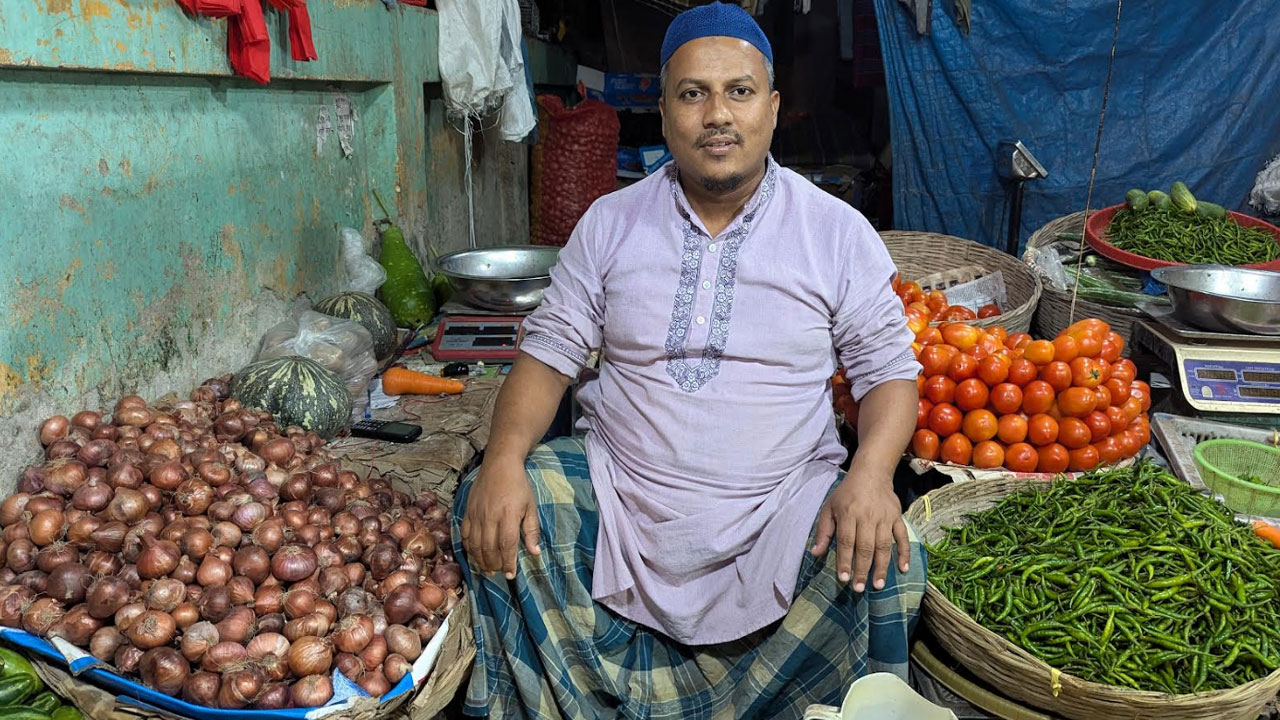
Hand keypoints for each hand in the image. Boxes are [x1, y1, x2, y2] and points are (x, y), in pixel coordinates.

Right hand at [460, 457, 540, 579]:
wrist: (499, 465)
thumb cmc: (519, 485)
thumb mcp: (531, 506)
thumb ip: (532, 530)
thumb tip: (535, 553)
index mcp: (508, 515)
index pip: (507, 545)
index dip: (508, 562)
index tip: (511, 575)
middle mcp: (490, 516)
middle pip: (489, 548)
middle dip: (494, 564)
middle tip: (498, 573)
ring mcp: (476, 514)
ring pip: (475, 544)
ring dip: (480, 560)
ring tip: (487, 569)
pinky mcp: (467, 511)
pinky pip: (464, 534)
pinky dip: (468, 547)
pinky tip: (474, 555)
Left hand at [811, 473, 909, 591]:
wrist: (871, 473)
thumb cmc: (847, 493)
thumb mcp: (829, 508)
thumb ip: (824, 531)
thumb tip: (815, 554)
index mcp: (848, 514)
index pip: (847, 541)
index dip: (845, 561)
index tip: (843, 579)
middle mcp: (867, 517)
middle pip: (866, 547)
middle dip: (862, 569)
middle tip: (859, 588)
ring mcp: (885, 518)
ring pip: (884, 545)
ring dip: (882, 566)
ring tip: (878, 585)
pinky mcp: (897, 517)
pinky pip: (903, 537)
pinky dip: (905, 553)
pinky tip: (903, 569)